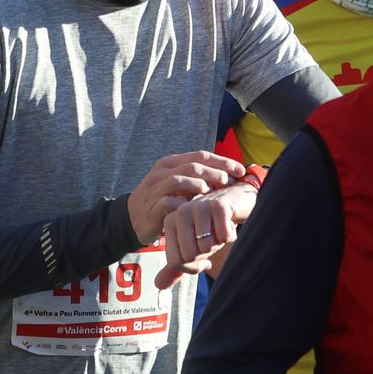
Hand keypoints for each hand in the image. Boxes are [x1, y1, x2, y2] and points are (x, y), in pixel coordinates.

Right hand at [126, 151, 244, 243]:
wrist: (132, 218)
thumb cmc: (162, 199)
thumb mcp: (179, 184)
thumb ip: (197, 177)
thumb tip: (229, 175)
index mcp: (171, 162)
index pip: (201, 155)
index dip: (223, 161)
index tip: (240, 170)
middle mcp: (162, 171)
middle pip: (192, 165)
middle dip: (214, 172)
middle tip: (227, 181)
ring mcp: (155, 188)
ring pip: (179, 179)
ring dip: (198, 185)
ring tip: (211, 192)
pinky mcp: (151, 206)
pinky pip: (167, 202)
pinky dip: (181, 204)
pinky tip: (193, 208)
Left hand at [153, 183, 257, 289]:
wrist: (233, 203)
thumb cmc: (210, 227)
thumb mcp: (192, 246)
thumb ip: (175, 266)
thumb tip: (159, 285)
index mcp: (170, 222)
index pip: (176, 262)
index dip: (192, 265)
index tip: (199, 252)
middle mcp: (181, 212)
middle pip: (190, 255)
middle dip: (206, 254)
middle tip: (210, 240)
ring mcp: (199, 207)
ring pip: (207, 247)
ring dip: (218, 244)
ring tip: (218, 231)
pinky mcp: (219, 206)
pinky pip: (224, 237)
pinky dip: (230, 237)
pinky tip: (228, 225)